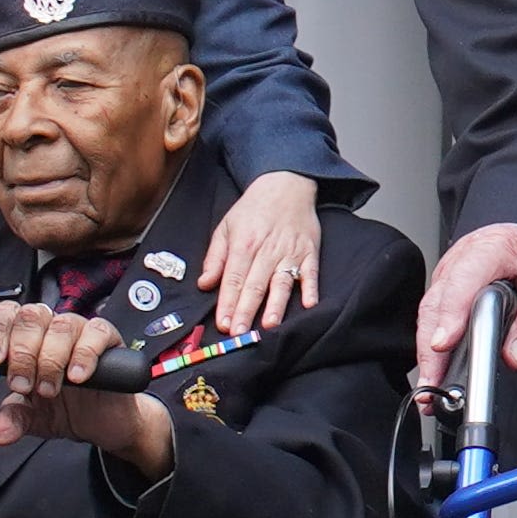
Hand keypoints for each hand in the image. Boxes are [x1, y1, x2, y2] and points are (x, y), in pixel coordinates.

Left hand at [0, 299, 170, 476]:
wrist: (103, 422)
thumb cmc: (65, 407)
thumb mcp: (32, 418)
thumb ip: (13, 420)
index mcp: (26, 338)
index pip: (5, 316)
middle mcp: (50, 328)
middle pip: (30, 317)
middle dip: (22, 352)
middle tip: (23, 385)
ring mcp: (79, 330)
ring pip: (61, 325)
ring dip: (50, 359)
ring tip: (49, 389)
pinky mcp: (108, 338)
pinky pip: (96, 333)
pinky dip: (84, 355)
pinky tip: (77, 376)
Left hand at [208, 173, 326, 330]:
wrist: (285, 184)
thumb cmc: (253, 209)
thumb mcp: (226, 226)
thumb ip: (215, 257)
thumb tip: (205, 283)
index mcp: (243, 244)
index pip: (234, 279)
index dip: (228, 302)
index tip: (223, 323)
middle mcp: (267, 250)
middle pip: (255, 285)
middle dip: (246, 311)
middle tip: (240, 333)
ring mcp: (290, 251)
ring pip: (282, 281)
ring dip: (276, 304)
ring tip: (269, 324)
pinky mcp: (309, 251)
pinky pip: (311, 272)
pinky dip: (311, 287)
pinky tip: (309, 304)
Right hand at [417, 221, 516, 397]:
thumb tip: (516, 356)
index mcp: (493, 249)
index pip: (464, 281)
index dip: (451, 314)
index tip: (444, 344)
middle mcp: (463, 258)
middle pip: (437, 304)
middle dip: (431, 349)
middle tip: (434, 386)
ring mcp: (451, 272)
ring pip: (429, 313)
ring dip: (427, 352)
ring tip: (432, 389)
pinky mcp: (448, 287)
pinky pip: (434, 315)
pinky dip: (432, 345)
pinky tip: (436, 372)